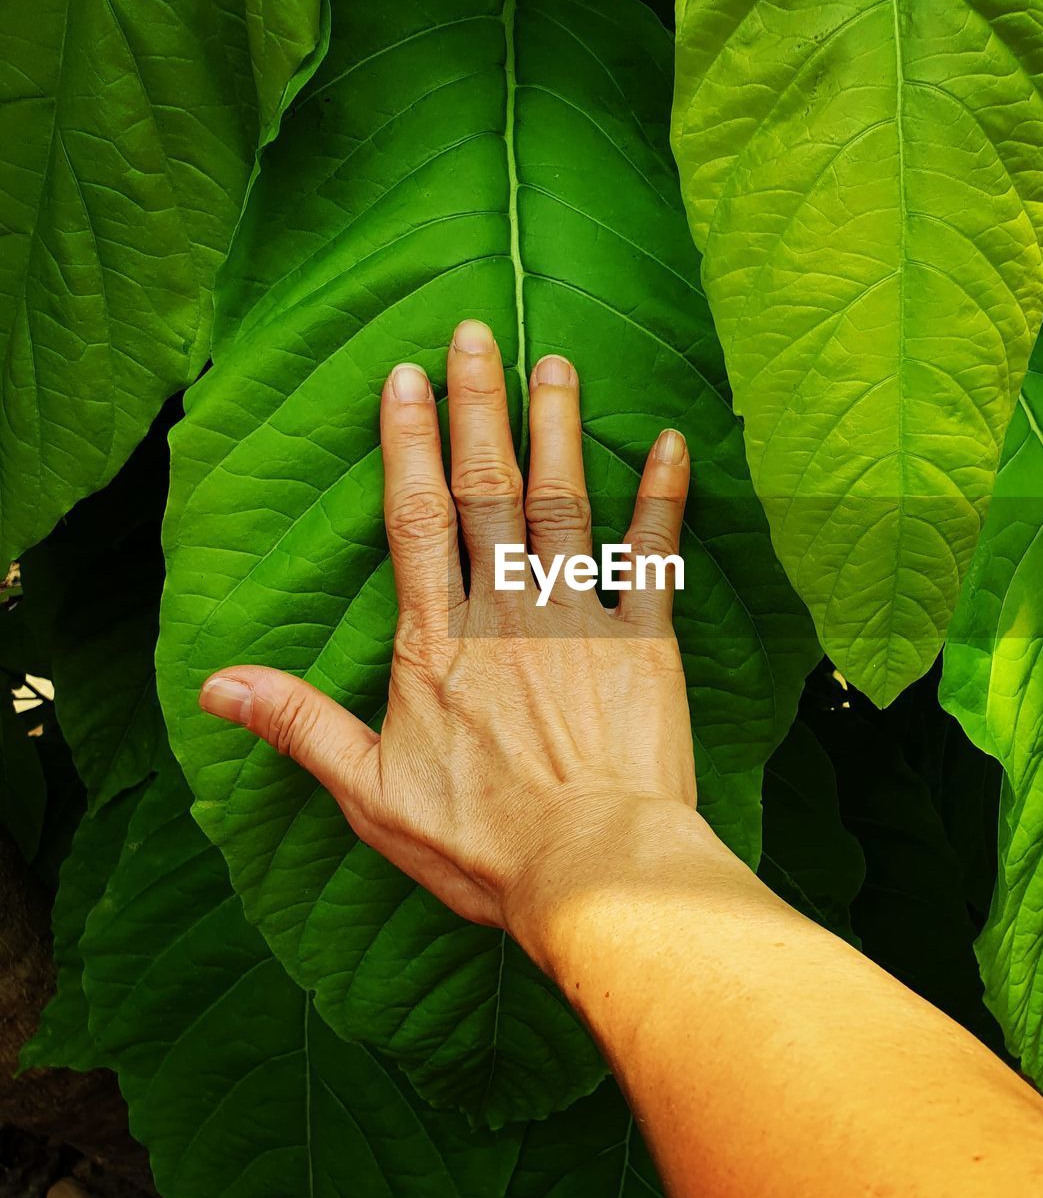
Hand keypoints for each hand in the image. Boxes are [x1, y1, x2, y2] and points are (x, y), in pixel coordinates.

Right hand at [197, 320, 699, 954]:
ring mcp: (580, 617)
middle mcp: (507, 609)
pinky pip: (655, 555)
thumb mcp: (369, 793)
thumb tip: (215, 686)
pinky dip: (664, 496)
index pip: (417, 517)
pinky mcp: (645, 641)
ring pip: (564, 501)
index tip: (408, 377)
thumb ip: (299, 726)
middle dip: (479, 405)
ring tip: (554, 362)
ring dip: (559, 427)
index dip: (410, 442)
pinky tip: (672, 441)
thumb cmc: (483, 841)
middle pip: (488, 487)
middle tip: (476, 332)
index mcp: (439, 640)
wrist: (594, 866)